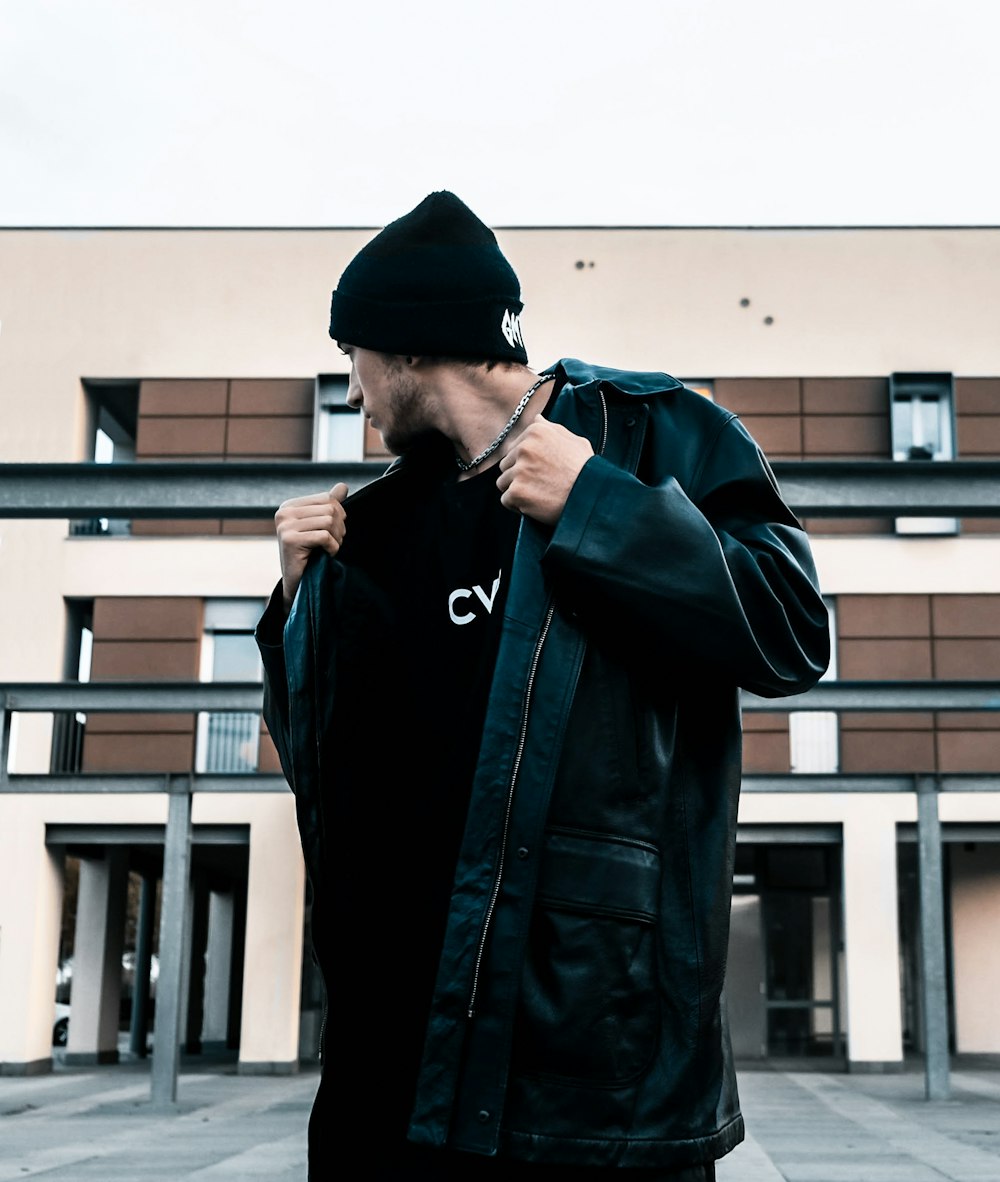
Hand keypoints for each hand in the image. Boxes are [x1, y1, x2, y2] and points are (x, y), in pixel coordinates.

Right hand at [274, 483, 347, 612]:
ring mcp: (285, 526)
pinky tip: (326, 555)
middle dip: (339, 528)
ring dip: (337, 539)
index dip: (339, 515)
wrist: (298, 583)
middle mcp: (284, 513)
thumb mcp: (319, 526)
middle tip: (334, 543)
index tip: (333, 532)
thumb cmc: (310, 555)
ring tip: (329, 549)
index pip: (327, 498)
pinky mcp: (290, 540)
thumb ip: (330, 505)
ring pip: (329, 522)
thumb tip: (343, 486)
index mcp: (290, 506)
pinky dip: (332, 548)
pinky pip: (325, 537)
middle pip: (330, 509)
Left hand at [496, 420, 593, 524]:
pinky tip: (535, 505)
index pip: (514, 448)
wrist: (592, 497)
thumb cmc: (586, 470)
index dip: (525, 463)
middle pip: (506, 465)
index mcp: (536, 432)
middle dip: (518, 476)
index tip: (540, 471)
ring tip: (538, 495)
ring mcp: (519, 470)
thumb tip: (536, 419)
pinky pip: (506, 500)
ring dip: (517, 490)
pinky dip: (518, 506)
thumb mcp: (575, 441)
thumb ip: (551, 429)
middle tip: (539, 485)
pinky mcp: (517, 492)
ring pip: (503, 483)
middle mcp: (524, 448)